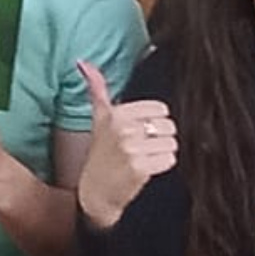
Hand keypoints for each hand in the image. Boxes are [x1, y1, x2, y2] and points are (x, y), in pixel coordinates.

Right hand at [76, 60, 177, 229]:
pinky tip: (146, 169)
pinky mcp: (141, 168)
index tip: (140, 131)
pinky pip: (169, 159)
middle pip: (168, 126)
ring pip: (171, 143)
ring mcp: (132, 149)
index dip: (154, 122)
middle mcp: (124, 129)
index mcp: (117, 114)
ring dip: (161, 153)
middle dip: (159, 138)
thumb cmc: (100, 153)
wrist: (95, 193)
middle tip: (142, 147)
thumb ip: (97, 88)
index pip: (161, 109)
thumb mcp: (98, 118)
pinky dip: (162, 165)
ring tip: (144, 158)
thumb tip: (83, 62)